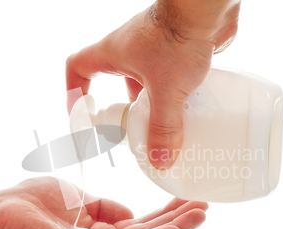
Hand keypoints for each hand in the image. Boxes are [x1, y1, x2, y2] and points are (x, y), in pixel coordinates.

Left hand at [0, 177, 207, 228]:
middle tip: (204, 207)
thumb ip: (106, 210)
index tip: (188, 200)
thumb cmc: (31, 206)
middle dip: (178, 223)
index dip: (166, 216)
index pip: (141, 228)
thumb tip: (130, 216)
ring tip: (199, 214)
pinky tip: (174, 228)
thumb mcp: (80, 201)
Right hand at [66, 0, 239, 168]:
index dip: (74, 91)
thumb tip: (159, 160)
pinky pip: (170, 78)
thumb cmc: (177, 35)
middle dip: (125, 110)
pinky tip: (189, 110)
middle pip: (117, 85)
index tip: (84, 114)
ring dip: (155, 105)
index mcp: (112, 54)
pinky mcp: (177, 51)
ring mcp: (154, 50)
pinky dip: (175, 94)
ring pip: (147, 84)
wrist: (207, 6)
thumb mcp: (166, 90)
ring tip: (168, 127)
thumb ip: (163, 126)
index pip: (78, 69)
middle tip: (136, 132)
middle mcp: (130, 51)